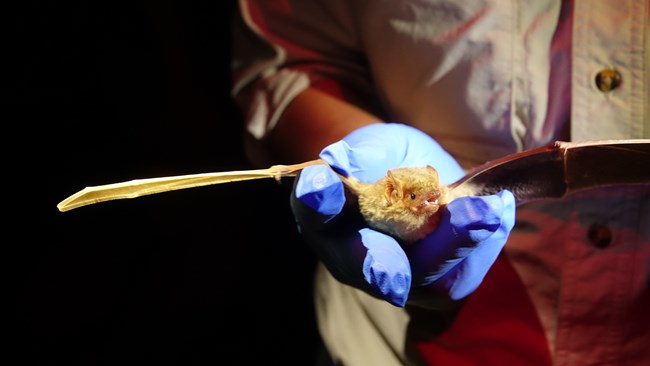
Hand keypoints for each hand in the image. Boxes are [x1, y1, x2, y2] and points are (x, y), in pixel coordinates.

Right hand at [290, 123, 514, 306]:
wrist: (423, 180)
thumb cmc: (389, 159)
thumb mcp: (379, 144)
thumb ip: (362, 155)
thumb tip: (336, 162)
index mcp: (325, 217)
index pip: (315, 211)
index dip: (317, 199)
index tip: (321, 186)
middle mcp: (353, 259)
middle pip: (369, 265)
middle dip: (387, 261)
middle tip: (400, 260)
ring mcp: (396, 279)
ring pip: (424, 276)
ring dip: (457, 243)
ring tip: (488, 209)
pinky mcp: (437, 286)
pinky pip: (459, 274)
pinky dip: (483, 243)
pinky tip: (498, 210)